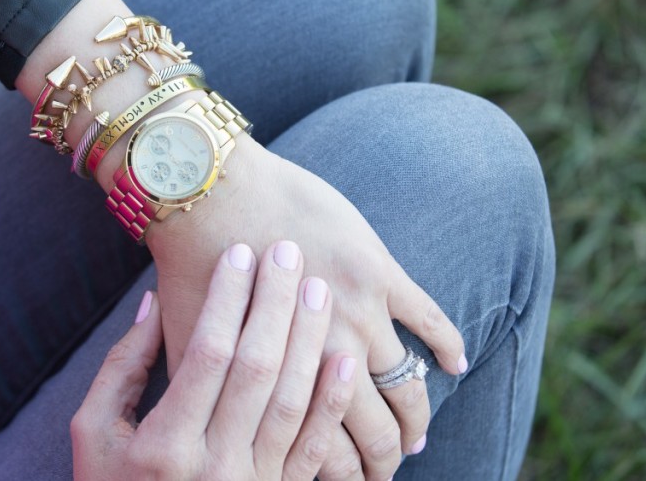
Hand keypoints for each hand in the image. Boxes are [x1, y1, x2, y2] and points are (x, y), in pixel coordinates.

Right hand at [72, 244, 356, 480]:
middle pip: (256, 368)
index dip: (226, 299)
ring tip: (316, 288)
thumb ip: (122, 367)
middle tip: (287, 252)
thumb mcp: (94, 431)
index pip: (207, 354)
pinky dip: (332, 402)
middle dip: (273, 303)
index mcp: (164, 445)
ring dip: (308, 339)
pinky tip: (345, 359)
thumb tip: (155, 304)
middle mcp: (213, 465)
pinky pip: (316, 448)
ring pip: (291, 401)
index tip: (238, 253)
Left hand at [146, 139, 467, 479]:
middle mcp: (325, 357)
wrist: (210, 193)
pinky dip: (447, 346)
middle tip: (389, 469)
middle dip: (387, 460)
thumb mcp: (190, 344)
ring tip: (415, 436)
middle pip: (375, 432)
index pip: (325, 454)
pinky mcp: (377, 272)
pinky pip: (429, 318)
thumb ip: (212, 389)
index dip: (345, 477)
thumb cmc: (188, 266)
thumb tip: (218, 429)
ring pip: (405, 386)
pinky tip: (457, 366)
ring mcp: (359, 314)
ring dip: (416, 419)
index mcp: (278, 380)